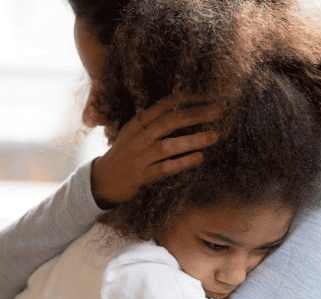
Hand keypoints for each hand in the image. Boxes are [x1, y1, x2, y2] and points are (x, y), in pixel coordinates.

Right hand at [91, 95, 219, 206]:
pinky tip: (200, 158)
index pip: (164, 105)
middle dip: (196, 114)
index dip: (187, 98)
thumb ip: (151, 121)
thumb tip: (177, 106)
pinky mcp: (143, 176)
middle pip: (170, 121)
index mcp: (137, 123)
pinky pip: (166, 168)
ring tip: (214, 136)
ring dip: (194, 140)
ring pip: (169, 145)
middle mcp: (138, 137)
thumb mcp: (133, 132)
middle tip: (218, 111)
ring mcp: (140, 157)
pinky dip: (183, 162)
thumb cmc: (124, 154)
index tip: (207, 95)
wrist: (103, 181)